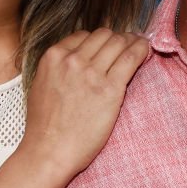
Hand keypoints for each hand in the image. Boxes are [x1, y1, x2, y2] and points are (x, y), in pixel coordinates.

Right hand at [22, 29, 148, 180]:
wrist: (49, 152)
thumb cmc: (44, 127)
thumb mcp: (41, 85)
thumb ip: (58, 68)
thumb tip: (76, 60)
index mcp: (53, 57)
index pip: (83, 35)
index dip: (98, 40)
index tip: (107, 46)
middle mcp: (72, 60)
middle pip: (103, 35)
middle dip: (116, 38)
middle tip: (126, 44)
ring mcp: (92, 73)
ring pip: (118, 42)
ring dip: (131, 41)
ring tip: (139, 45)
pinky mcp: (110, 89)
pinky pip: (131, 58)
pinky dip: (141, 50)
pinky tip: (145, 50)